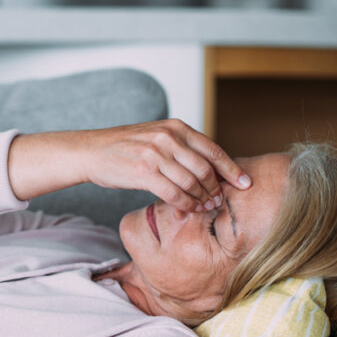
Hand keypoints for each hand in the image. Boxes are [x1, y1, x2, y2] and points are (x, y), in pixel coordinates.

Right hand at [81, 119, 250, 211]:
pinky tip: (188, 209)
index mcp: (175, 127)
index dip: (232, 169)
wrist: (91, 151)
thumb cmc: (124, 148)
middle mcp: (168, 137)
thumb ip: (180, 146)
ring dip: (202, 199)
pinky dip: (185, 204)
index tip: (245, 183)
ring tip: (207, 207)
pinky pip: (174, 192)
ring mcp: (155, 154)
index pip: (213, 149)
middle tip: (220, 202)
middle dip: (217, 189)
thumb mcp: (156, 136)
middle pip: (205, 168)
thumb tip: (209, 167)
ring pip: (192, 182)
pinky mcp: (143, 172)